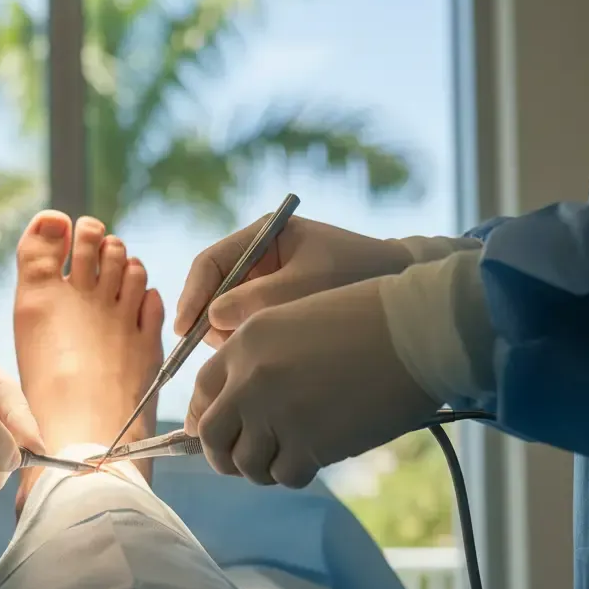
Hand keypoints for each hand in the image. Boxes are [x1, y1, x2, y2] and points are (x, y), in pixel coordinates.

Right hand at [175, 216, 413, 347]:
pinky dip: (248, 341)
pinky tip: (267, 353)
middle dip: (211, 320)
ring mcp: (265, 282)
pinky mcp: (275, 306)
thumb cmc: (358, 277)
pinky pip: (246, 325)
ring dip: (231, 334)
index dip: (193, 295)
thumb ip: (257, 300)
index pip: (210, 262)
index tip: (184, 328)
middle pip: (212, 290)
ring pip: (226, 313)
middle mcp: (258, 257)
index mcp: (264, 235)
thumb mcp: (306, 287)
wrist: (403, 296)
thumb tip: (212, 319)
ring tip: (257, 349)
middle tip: (223, 349)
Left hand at [184, 279, 441, 487]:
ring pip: (245, 463)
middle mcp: (249, 380)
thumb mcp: (292, 322)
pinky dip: (294, 473)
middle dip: (221, 454)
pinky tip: (313, 459)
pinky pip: (284, 475)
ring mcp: (276, 414)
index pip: (201, 391)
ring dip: (262, 467)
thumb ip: (257, 359)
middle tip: (243, 459)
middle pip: (211, 435)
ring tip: (286, 457)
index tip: (213, 432)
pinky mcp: (309, 443)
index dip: (203, 415)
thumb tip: (237, 405)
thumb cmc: (364, 320)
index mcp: (243, 344)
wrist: (414, 332)